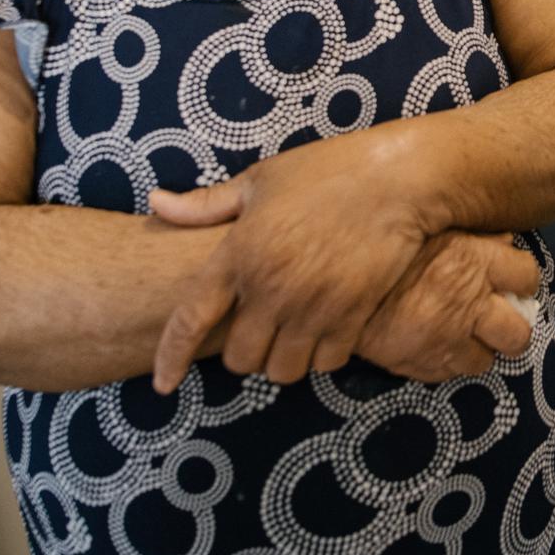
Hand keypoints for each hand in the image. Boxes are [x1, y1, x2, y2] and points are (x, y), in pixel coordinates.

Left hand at [147, 135, 429, 391]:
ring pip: (282, 370)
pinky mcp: (353, 315)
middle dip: (245, 351)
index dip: (172, 356)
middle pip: (241, 359)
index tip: (163, 382)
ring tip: (290, 336)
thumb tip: (156, 205)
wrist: (398, 178)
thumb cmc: (327, 171)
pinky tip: (324, 332)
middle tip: (259, 330)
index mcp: (240, 253)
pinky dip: (321, 356)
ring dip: (282, 359)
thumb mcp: (261, 180)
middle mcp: (272, 287)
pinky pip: (325, 363)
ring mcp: (314, 306)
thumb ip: (206, 204)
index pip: (190, 320)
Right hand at [355, 232, 540, 381]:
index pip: (527, 276)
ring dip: (476, 350)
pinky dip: (445, 362)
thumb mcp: (433, 228)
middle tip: (497, 321)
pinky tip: (434, 345)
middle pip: (519, 334)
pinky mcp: (420, 363)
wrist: (334, 278)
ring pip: (485, 361)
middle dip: (512, 329)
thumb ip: (474, 235)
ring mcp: (446, 339)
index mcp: (473, 261)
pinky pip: (448, 373)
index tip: (512, 281)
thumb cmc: (387, 247)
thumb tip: (504, 239)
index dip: (522, 279)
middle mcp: (467, 303)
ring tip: (462, 336)